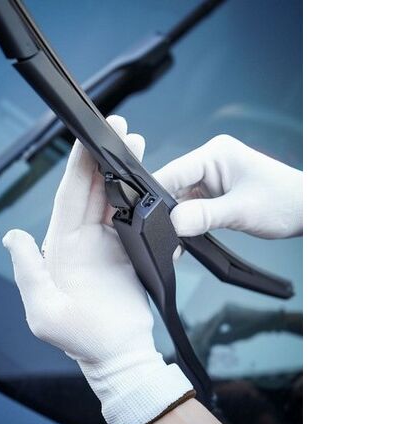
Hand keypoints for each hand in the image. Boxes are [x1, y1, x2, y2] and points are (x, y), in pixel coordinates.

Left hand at [2, 116, 192, 423]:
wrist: (117, 353)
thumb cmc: (78, 338)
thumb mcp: (43, 310)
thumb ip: (29, 271)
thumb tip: (13, 236)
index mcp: (60, 245)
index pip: (69, 197)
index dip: (79, 166)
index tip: (88, 139)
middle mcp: (82, 239)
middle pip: (94, 189)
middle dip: (106, 157)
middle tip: (122, 130)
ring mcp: (108, 243)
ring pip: (116, 198)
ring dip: (126, 171)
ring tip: (137, 146)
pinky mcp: (129, 250)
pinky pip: (136, 218)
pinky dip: (142, 198)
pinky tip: (149, 181)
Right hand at [154, 134, 302, 238]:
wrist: (309, 210)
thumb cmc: (285, 201)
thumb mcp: (241, 210)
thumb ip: (204, 216)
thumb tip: (173, 223)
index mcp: (215, 153)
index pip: (173, 171)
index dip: (156, 195)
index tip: (145, 219)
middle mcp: (210, 162)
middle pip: (172, 186)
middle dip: (167, 212)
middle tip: (164, 237)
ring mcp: (211, 178)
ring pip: (180, 199)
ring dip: (179, 220)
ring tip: (177, 241)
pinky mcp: (214, 193)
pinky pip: (192, 206)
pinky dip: (189, 223)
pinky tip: (186, 237)